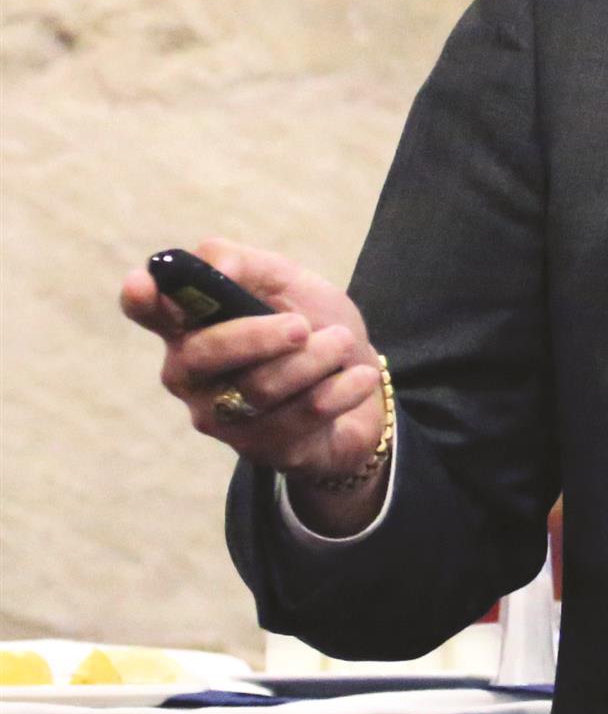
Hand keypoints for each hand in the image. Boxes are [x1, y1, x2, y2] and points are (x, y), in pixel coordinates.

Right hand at [120, 238, 385, 489]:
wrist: (361, 382)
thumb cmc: (310, 325)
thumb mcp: (288, 282)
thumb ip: (248, 265)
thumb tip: (215, 266)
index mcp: (190, 324)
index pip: (148, 311)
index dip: (141, 298)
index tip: (144, 282)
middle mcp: (191, 374)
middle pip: (202, 355)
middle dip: (258, 336)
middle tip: (302, 326)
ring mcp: (219, 416)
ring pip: (258, 388)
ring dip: (314, 360)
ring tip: (342, 343)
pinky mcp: (259, 448)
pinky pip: (299, 416)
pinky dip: (339, 389)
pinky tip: (358, 376)